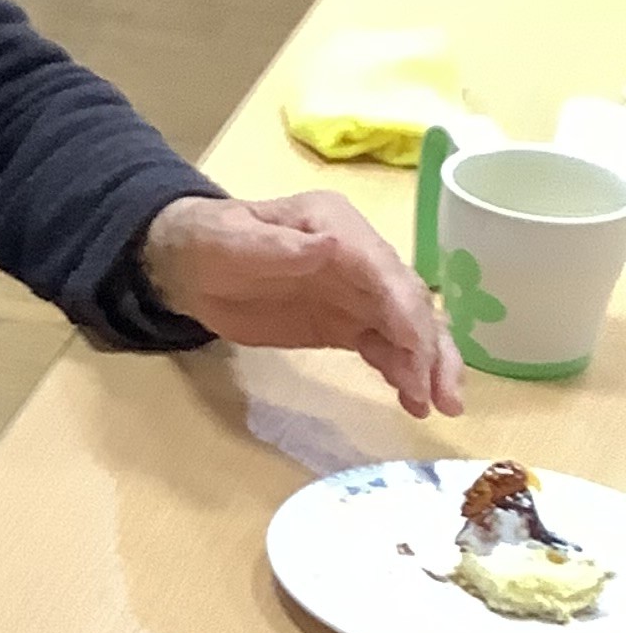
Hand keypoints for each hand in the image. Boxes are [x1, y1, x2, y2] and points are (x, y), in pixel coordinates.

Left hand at [141, 191, 464, 420]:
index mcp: (337, 225)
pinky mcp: (344, 324)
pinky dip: (401, 371)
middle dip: (430, 346)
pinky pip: (383, 347)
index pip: (384, 268)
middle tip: (443, 395)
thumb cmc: (207, 240)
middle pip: (408, 301)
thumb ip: (276, 246)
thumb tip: (331, 246)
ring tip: (441, 406)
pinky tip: (414, 400)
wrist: (188, 266)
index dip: (404, 310)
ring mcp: (356, 293)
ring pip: (407, 328)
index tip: (417, 350)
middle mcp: (359, 257)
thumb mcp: (230, 238)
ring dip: (428, 364)